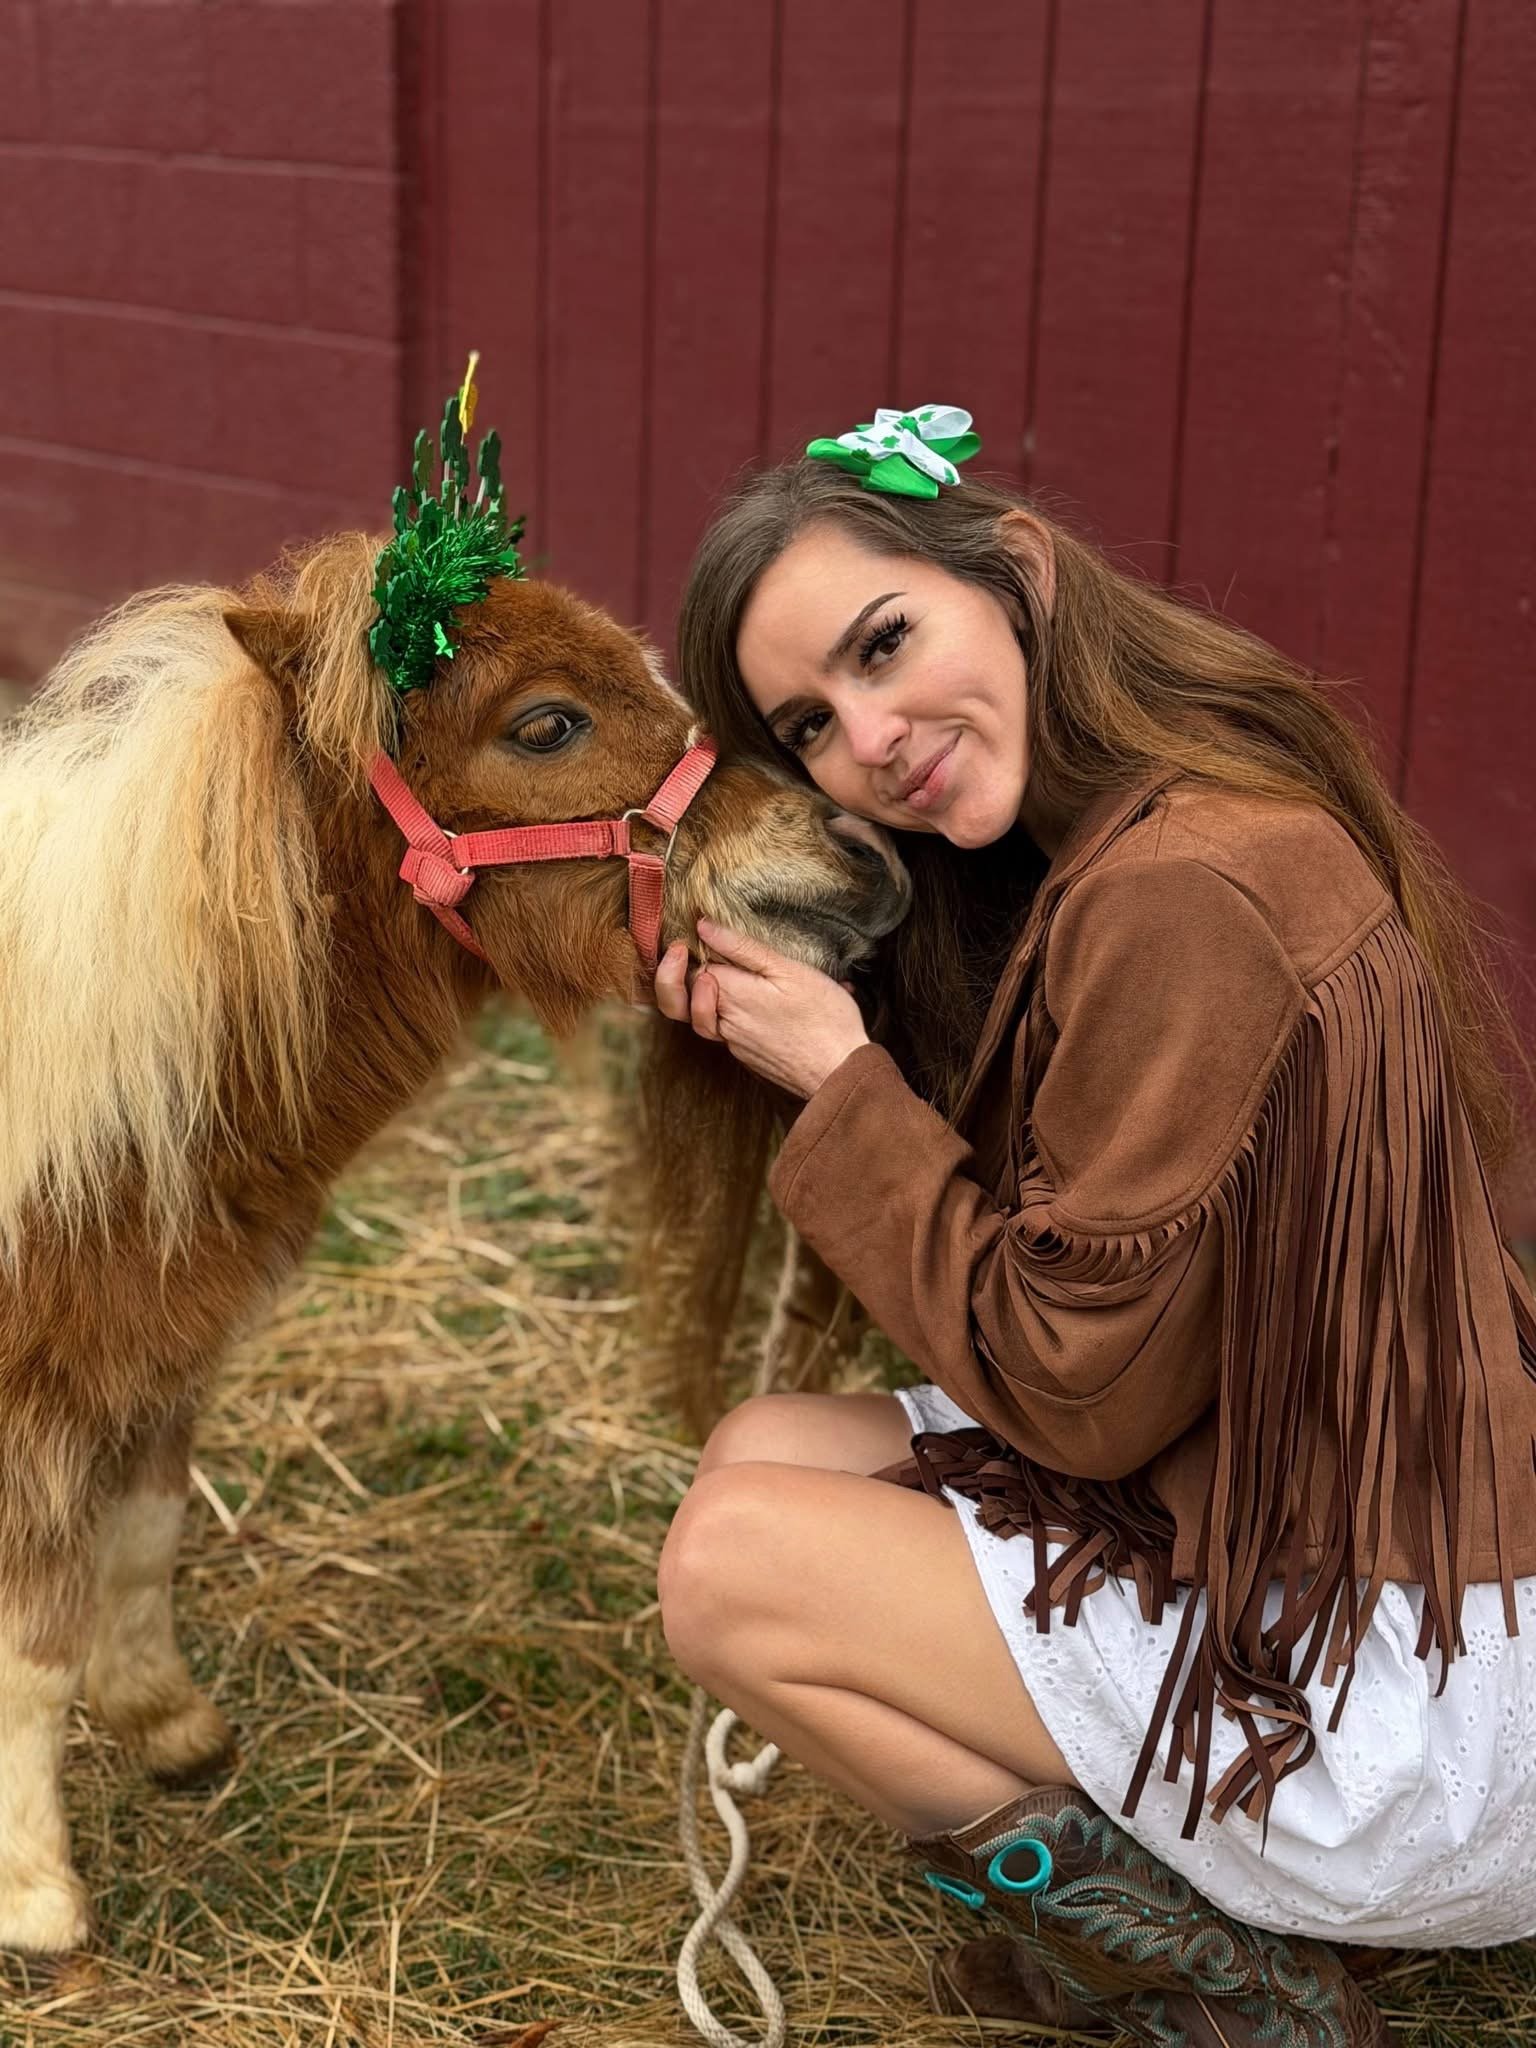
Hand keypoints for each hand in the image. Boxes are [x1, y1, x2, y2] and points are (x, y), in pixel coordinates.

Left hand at [654, 918, 868, 1097]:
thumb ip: (742, 948)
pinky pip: (724, 1033)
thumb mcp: (787, 970)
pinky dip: (726, 1015)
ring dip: (702, 996)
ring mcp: (733, 1043)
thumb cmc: (822, 1017)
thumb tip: (703, 927)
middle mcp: (724, 1022)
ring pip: (701, 1017)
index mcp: (730, 995)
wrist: (839, 1072)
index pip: (692, 970)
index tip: (698, 935)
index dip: (693, 951)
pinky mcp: (746, 1056)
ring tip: (717, 976)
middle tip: (679, 954)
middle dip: (673, 976)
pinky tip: (751, 1004)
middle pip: (682, 999)